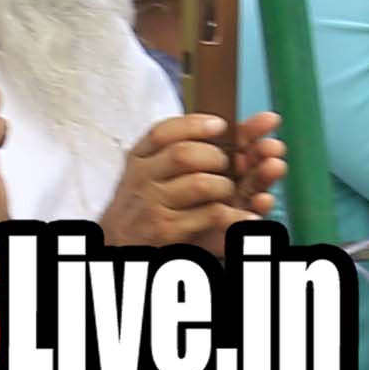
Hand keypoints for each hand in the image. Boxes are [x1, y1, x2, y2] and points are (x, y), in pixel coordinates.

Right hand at [102, 107, 277, 247]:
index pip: (162, 133)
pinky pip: (211, 215)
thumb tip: (219, 126)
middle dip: (217, 157)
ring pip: (201, 184)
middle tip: (228, 166)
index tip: (221, 125)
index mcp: (139, 159)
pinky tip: (250, 218)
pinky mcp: (166, 230)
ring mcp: (153, 205)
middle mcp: (142, 179)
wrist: (118, 244)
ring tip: (229, 192)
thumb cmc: (145, 205)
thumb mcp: (148, 173)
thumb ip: (175, 150)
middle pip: (184, 155)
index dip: (195, 125)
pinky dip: (236, 216)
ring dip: (225, 186)